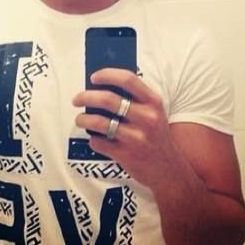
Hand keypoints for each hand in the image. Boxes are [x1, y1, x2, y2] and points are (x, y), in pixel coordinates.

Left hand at [73, 68, 179, 188]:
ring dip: (83, 119)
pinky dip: (93, 139)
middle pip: (108, 100)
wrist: (168, 169)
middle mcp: (146, 117)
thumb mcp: (154, 112)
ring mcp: (136, 137)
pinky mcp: (127, 155)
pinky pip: (99, 143)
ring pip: (99, 122)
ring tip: (79, 119)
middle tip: (76, 99)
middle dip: (86, 97)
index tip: (93, 77)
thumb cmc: (155, 135)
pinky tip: (95, 138)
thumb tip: (102, 86)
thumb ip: (135, 98)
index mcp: (153, 102)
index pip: (128, 79)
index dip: (107, 75)